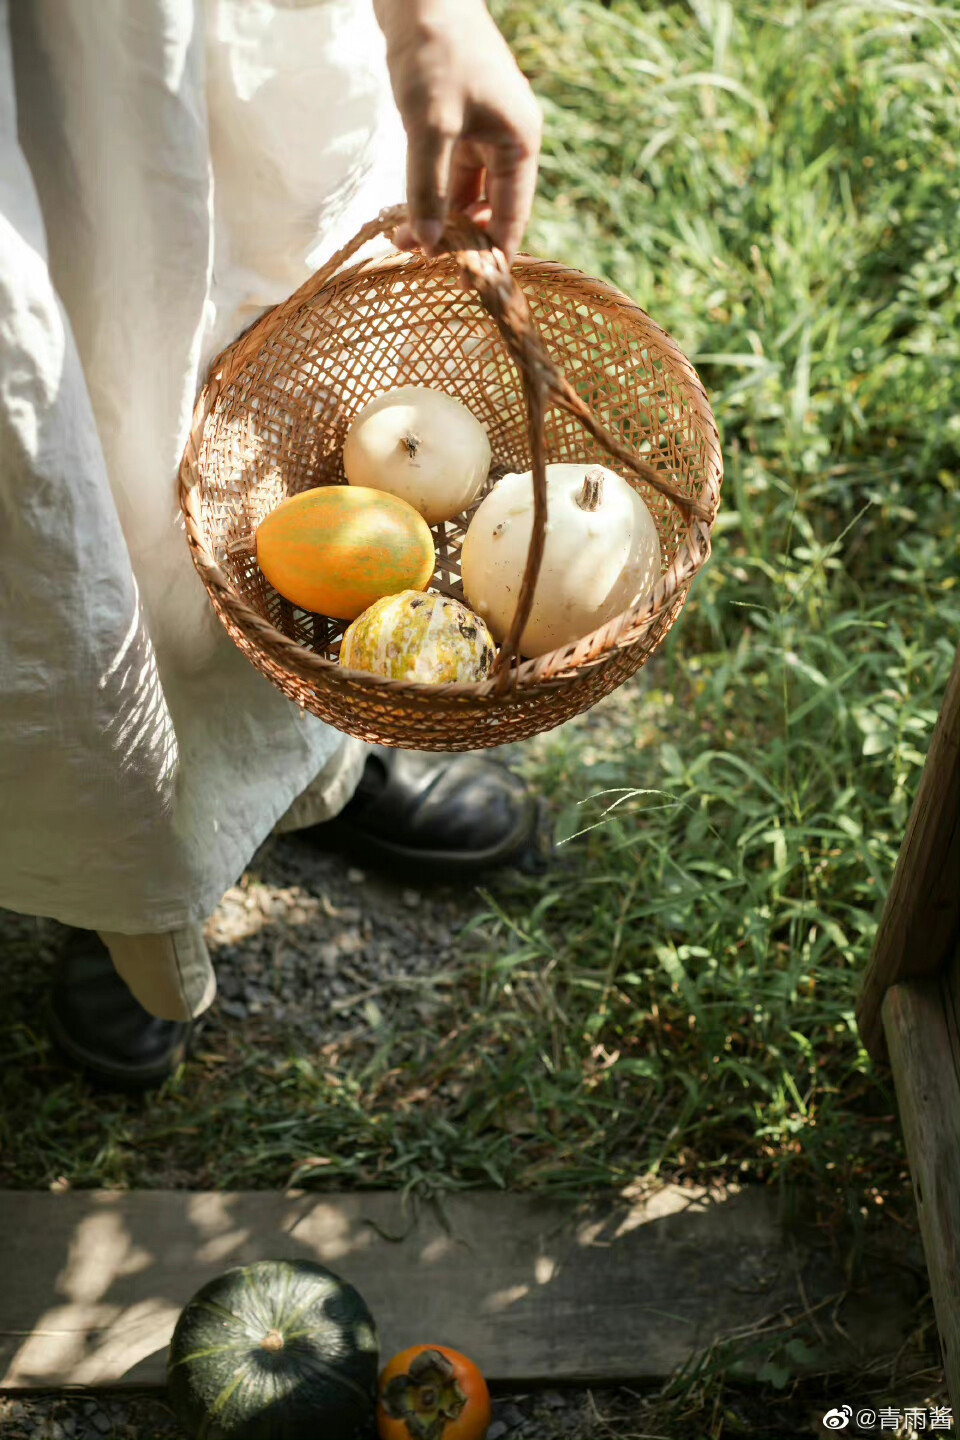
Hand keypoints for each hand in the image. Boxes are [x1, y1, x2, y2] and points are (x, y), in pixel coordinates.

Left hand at [373, 0, 541, 263]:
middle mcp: (509, 140)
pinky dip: (431, 193)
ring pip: (464, 192)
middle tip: (422, 265)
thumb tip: (424, 247)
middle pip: (488, 208)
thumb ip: (427, 190)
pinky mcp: (460, 120)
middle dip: (458, 238)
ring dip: (438, 217)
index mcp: (519, 143)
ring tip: (405, 242)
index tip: (471, 291)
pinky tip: (407, 213)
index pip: (511, 216)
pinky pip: (450, 171)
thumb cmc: (432, 54)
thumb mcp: (428, 127)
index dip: (491, 255)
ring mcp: (484, 129)